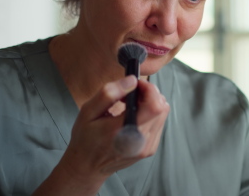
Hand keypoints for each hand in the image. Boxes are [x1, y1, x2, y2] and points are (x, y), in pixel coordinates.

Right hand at [33, 75, 169, 195]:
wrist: (87, 166)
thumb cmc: (85, 139)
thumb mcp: (88, 111)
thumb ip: (109, 93)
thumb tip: (132, 80)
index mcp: (124, 131)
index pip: (154, 105)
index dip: (149, 89)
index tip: (136, 84)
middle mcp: (140, 141)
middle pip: (162, 107)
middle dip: (149, 93)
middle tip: (131, 93)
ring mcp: (147, 147)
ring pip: (163, 114)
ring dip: (151, 103)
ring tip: (131, 104)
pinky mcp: (150, 148)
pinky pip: (159, 123)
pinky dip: (150, 114)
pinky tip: (134, 115)